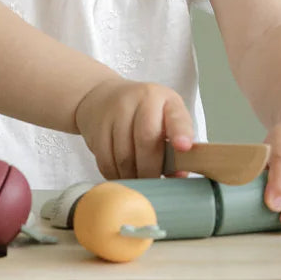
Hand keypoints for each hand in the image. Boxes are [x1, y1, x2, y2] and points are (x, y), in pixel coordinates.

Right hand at [74, 79, 194, 179]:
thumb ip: (175, 142)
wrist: (101, 96)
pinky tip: (122, 176)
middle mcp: (139, 100)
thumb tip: (179, 175)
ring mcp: (115, 112)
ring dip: (133, 176)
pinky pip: (105, 160)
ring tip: (139, 182)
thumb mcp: (165, 116)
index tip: (184, 147)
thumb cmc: (142, 112)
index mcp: (164, 98)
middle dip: (151, 169)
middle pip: (146, 140)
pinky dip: (115, 175)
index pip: (175, 116)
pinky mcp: (96, 128)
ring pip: (124, 155)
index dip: (180, 133)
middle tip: (155, 183)